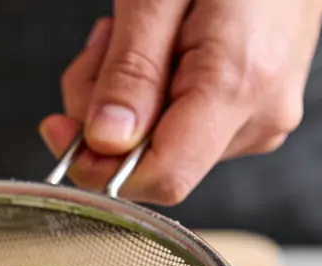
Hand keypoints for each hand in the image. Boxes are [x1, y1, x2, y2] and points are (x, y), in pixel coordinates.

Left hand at [39, 0, 321, 204]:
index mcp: (239, 84)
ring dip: (125, 97)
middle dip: (106, 111)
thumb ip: (131, 70)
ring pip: (159, 145)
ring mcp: (260, 122)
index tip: (61, 129)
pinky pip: (181, 128)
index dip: (101, 168)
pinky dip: (153, 94)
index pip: (164, 176)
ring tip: (137, 34)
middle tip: (104, 45)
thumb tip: (104, 142)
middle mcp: (258, 117)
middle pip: (152, 160)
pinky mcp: (252, 118)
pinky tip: (161, 48)